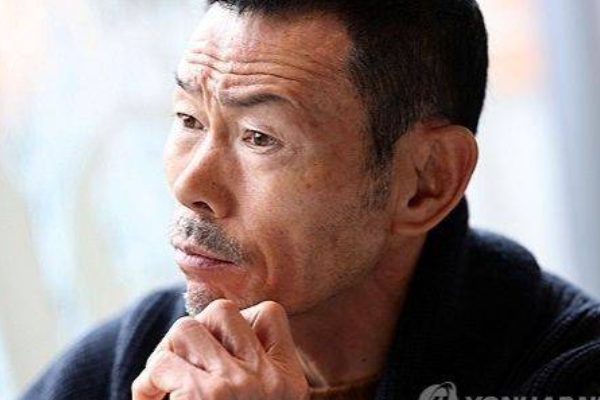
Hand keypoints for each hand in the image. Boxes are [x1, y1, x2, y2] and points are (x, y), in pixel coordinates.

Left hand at [131, 299, 308, 399]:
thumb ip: (254, 373)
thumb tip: (209, 332)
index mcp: (290, 382)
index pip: (269, 313)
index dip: (237, 323)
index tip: (219, 353)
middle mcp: (270, 379)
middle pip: (222, 312)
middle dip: (193, 333)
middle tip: (178, 365)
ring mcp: (239, 385)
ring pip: (187, 328)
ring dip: (166, 354)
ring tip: (160, 383)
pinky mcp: (206, 395)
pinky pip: (161, 363)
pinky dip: (146, 382)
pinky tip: (149, 399)